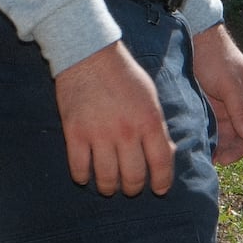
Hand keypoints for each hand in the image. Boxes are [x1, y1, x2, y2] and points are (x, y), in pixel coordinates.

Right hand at [53, 40, 173, 194]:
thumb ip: (158, 127)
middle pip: (133, 177)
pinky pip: (79, 167)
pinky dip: (82, 177)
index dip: (162, 182)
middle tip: (130, 187)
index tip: (158, 189)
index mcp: (149, 122)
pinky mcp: (74, 132)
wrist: (88, 53)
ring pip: (107, 178)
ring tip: (109, 187)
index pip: (161, 164)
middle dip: (133, 188)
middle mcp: (126, 131)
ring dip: (109, 188)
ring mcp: (99, 133)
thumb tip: (168, 154)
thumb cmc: (123, 75)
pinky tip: (85, 176)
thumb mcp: (151, 98)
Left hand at [192, 23, 242, 166]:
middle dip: (237, 150)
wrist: (194, 41)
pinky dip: (212, 140)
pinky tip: (205, 147)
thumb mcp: (230, 84)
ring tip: (212, 158)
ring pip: (230, 135)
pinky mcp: (211, 109)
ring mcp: (227, 108)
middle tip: (223, 160)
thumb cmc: (217, 58)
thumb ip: (240, 110)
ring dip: (224, 148)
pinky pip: (215, 129)